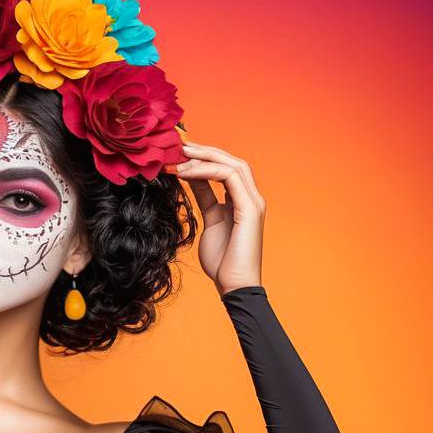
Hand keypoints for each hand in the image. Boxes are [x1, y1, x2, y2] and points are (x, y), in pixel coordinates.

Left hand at [168, 141, 264, 296]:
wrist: (234, 285)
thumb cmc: (222, 261)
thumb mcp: (210, 222)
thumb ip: (205, 200)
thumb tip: (192, 179)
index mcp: (242, 201)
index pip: (225, 169)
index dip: (204, 159)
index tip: (179, 155)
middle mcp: (251, 197)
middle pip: (230, 161)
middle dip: (204, 151)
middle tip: (180, 146)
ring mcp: (253, 202)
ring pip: (232, 164)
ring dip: (204, 158)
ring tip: (180, 159)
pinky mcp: (250, 209)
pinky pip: (230, 177)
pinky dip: (208, 171)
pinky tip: (188, 173)